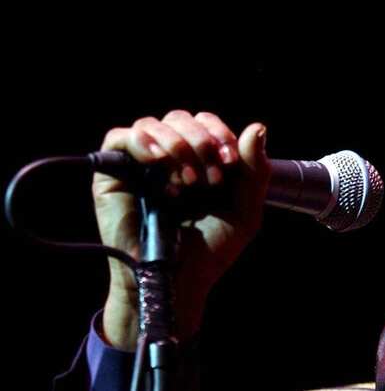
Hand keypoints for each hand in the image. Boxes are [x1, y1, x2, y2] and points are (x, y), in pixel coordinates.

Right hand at [92, 110, 269, 349]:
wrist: (179, 281)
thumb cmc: (210, 249)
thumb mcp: (245, 209)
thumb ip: (255, 170)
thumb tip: (257, 127)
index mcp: (198, 160)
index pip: (204, 122)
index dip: (219, 133)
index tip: (229, 162)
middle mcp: (168, 158)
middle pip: (179, 118)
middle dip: (200, 141)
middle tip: (210, 179)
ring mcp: (139, 165)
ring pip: (152, 124)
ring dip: (177, 146)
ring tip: (188, 183)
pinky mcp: (112, 175)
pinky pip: (119, 137)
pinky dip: (142, 142)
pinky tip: (159, 163)